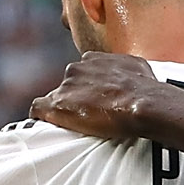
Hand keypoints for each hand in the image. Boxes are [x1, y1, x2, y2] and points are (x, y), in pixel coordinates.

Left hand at [31, 52, 164, 139]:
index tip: (93, 100)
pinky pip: (38, 109)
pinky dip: (41, 117)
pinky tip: (47, 124)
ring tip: (78, 124)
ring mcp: (65, 87)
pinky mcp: (56, 105)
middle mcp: (75, 69)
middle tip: (88, 115)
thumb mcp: (136, 67)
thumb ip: (124, 67)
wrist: (142, 103)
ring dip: (64, 109)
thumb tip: (129, 75)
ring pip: (55, 98)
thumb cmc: (145, 88)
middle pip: (67, 86)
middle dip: (75, 99)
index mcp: (92, 59)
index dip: (86, 89)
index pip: (81, 73)